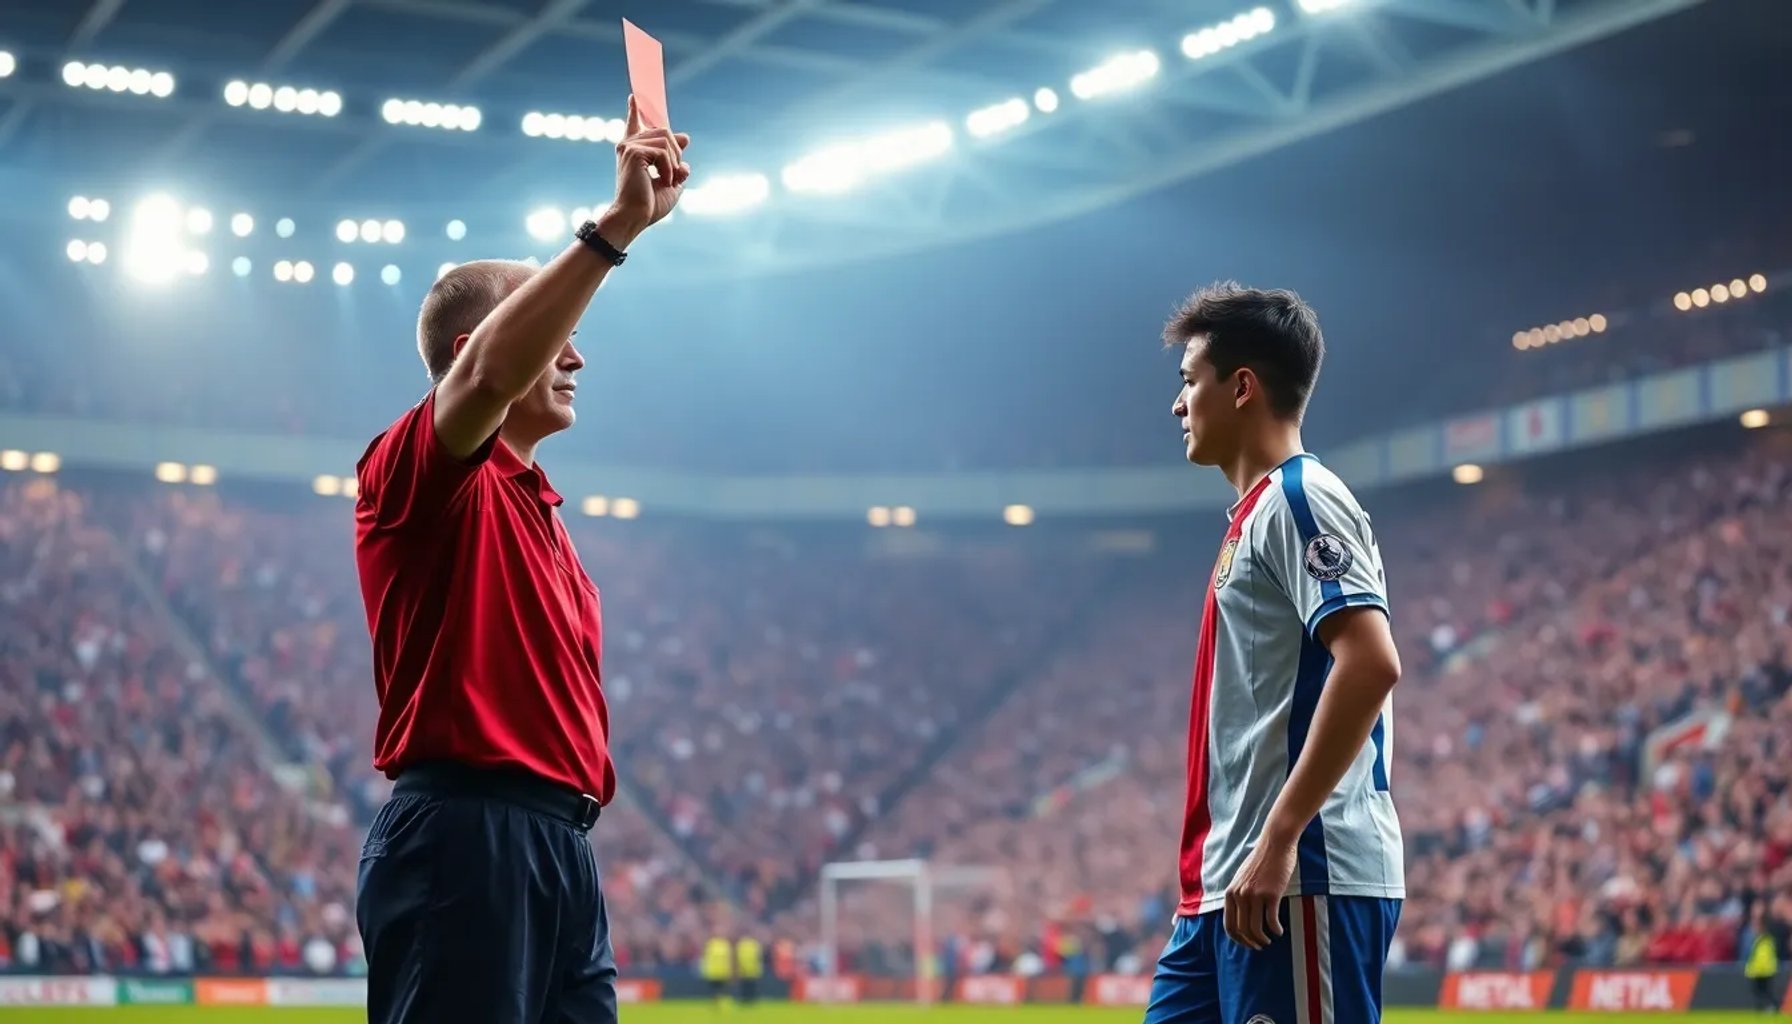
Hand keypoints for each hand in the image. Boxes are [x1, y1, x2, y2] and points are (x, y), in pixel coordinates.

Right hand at [605, 94, 690, 244]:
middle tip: (673, 175)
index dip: (634, 111)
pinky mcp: (633, 152)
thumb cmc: (649, 205)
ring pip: (666, 140)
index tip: (634, 97)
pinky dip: (669, 168)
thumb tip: (685, 136)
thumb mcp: (672, 179)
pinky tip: (663, 181)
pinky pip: (663, 152)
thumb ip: (677, 159)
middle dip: (676, 153)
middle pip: (665, 132)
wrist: (635, 217)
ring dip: (674, 162)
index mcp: (634, 152)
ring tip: (667, 179)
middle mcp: (628, 145)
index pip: (634, 126)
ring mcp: (629, 146)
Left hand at [1223, 834, 1296, 950]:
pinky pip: (1271, 921)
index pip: (1229, 925)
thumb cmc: (1261, 861)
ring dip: (1262, 939)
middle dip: (1251, 942)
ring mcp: (1254, 895)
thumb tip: (1241, 916)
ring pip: (1256, 929)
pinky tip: (1280, 931)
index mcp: (1231, 892)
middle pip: (1242, 930)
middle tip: (1260, 945)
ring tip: (1269, 939)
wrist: (1275, 843)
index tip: (1247, 943)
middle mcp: (1240, 895)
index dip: (1238, 939)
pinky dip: (1276, 930)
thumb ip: (1239, 895)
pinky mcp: (1271, 894)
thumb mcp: (1242, 878)